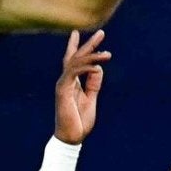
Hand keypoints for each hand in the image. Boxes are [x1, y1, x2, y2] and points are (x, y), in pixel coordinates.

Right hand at [52, 30, 109, 144]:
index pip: (73, 60)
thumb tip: (98, 67)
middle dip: (89, 44)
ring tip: (108, 53)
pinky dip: (86, 68)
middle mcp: (65, 80)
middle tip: (101, 32)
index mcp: (71, 82)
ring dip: (92, 55)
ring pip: (76, 63)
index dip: (76, 46)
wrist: (71, 138)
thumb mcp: (91, 98)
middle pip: (76, 57)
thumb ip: (93, 83)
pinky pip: (74, 73)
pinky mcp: (63, 90)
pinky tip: (97, 65)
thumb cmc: (79, 121)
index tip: (77, 32)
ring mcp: (63, 84)